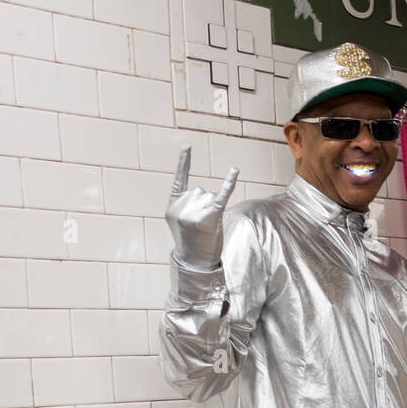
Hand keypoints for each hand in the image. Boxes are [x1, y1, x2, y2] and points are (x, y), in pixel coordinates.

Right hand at [165, 145, 238, 271]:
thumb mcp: (178, 221)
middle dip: (204, 206)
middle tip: (200, 227)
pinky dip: (229, 182)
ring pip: (211, 196)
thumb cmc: (189, 242)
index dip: (184, 162)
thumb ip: (185, 204)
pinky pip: (221, 195)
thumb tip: (204, 193)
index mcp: (172, 205)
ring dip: (213, 210)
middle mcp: (182, 206)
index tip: (187, 145)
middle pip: (201, 191)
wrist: (195, 262)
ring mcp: (196, 211)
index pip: (180, 179)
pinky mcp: (211, 217)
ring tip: (207, 228)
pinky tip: (234, 169)